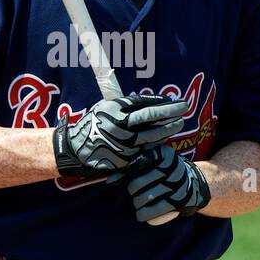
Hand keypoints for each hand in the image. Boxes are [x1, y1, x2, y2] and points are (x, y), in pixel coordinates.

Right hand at [53, 94, 186, 178]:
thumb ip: (125, 106)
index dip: (162, 102)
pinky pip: (145, 150)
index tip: (174, 100)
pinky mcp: (124, 158)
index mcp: (115, 110)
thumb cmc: (91, 125)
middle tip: (185, 107)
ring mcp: (123, 143)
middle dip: (171, 112)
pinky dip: (156, 144)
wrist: (74, 150)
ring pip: (152, 135)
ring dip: (168, 129)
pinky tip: (164, 140)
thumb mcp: (105, 108)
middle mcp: (121, 125)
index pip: (144, 103)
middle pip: (151, 117)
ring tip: (179, 123)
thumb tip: (149, 103)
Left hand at [118, 145, 211, 223]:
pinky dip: (145, 215)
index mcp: (164, 154)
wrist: (195, 183)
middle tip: (137, 191)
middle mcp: (171, 168)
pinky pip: (151, 213)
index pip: (134, 167)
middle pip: (135, 185)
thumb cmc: (165, 171)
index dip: (129, 175)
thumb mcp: (154, 160)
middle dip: (133, 191)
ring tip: (141, 202)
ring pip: (141, 200)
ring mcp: (176, 186)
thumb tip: (110, 180)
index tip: (131, 177)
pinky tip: (145, 212)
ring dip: (138, 204)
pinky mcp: (179, 202)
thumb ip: (132, 165)